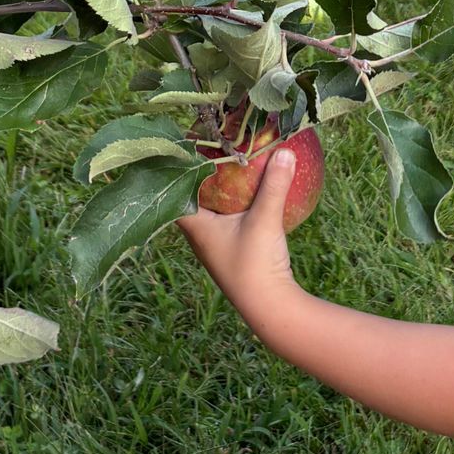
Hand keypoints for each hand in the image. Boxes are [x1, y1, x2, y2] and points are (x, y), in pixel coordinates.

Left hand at [177, 144, 300, 337]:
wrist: (269, 307)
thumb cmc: (256, 264)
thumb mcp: (265, 219)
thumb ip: (273, 185)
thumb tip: (284, 150)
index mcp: (195, 226)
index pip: (170, 194)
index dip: (169, 171)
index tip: (175, 147)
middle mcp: (198, 236)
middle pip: (187, 199)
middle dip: (193, 175)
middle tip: (201, 148)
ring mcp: (213, 245)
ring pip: (207, 211)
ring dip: (213, 190)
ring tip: (221, 164)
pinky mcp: (231, 251)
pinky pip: (225, 220)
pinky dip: (231, 204)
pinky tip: (247, 192)